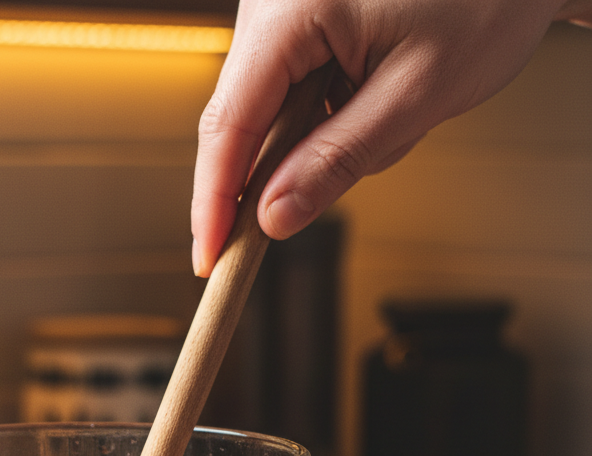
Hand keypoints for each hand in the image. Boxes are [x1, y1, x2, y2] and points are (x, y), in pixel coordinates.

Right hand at [191, 0, 588, 274]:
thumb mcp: (416, 94)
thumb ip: (336, 161)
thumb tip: (273, 217)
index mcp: (290, 8)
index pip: (228, 126)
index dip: (214, 202)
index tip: (212, 257)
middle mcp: (271, 0)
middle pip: (243, 121)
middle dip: (292, 164)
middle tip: (353, 169)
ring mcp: (281, 6)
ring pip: (272, 112)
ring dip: (324, 136)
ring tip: (392, 113)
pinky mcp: (297, 16)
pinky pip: (292, 88)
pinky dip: (330, 112)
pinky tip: (377, 94)